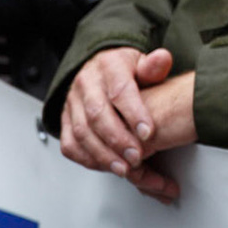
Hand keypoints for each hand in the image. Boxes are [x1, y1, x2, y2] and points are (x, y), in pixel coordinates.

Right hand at [60, 47, 185, 199]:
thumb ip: (154, 67)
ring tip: (125, 168)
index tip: (148, 132)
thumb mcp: (143, 63)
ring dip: (104, 154)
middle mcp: (86, 83)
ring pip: (82, 132)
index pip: (120, 90)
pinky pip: (70, 144)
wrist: (99, 69)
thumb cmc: (125, 70)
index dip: (134, 113)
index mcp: (108, 65)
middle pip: (97, 114)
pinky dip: (87, 159)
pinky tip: (106, 166)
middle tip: (137, 157)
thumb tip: (162, 59)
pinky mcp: (65, 121)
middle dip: (118, 140)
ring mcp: (72, 103)